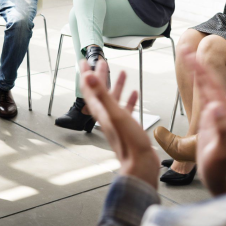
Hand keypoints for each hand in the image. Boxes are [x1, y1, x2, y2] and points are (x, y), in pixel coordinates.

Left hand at [78, 58, 160, 190]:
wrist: (140, 164)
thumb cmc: (128, 141)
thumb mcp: (115, 113)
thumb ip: (102, 94)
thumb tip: (89, 76)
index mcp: (100, 111)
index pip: (88, 88)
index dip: (86, 73)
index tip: (84, 60)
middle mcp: (105, 115)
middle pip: (99, 91)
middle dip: (100, 75)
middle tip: (101, 61)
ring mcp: (116, 121)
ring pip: (113, 99)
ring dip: (116, 85)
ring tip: (122, 72)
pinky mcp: (127, 127)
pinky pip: (125, 109)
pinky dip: (129, 99)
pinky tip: (135, 94)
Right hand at [193, 60, 225, 196]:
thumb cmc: (222, 171)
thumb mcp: (219, 153)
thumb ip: (221, 130)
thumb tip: (215, 107)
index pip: (212, 87)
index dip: (201, 70)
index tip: (190, 55)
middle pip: (210, 82)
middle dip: (198, 64)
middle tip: (185, 48)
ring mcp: (220, 116)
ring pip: (208, 87)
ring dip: (198, 71)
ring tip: (187, 56)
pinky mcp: (214, 121)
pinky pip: (205, 97)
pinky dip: (198, 84)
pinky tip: (194, 79)